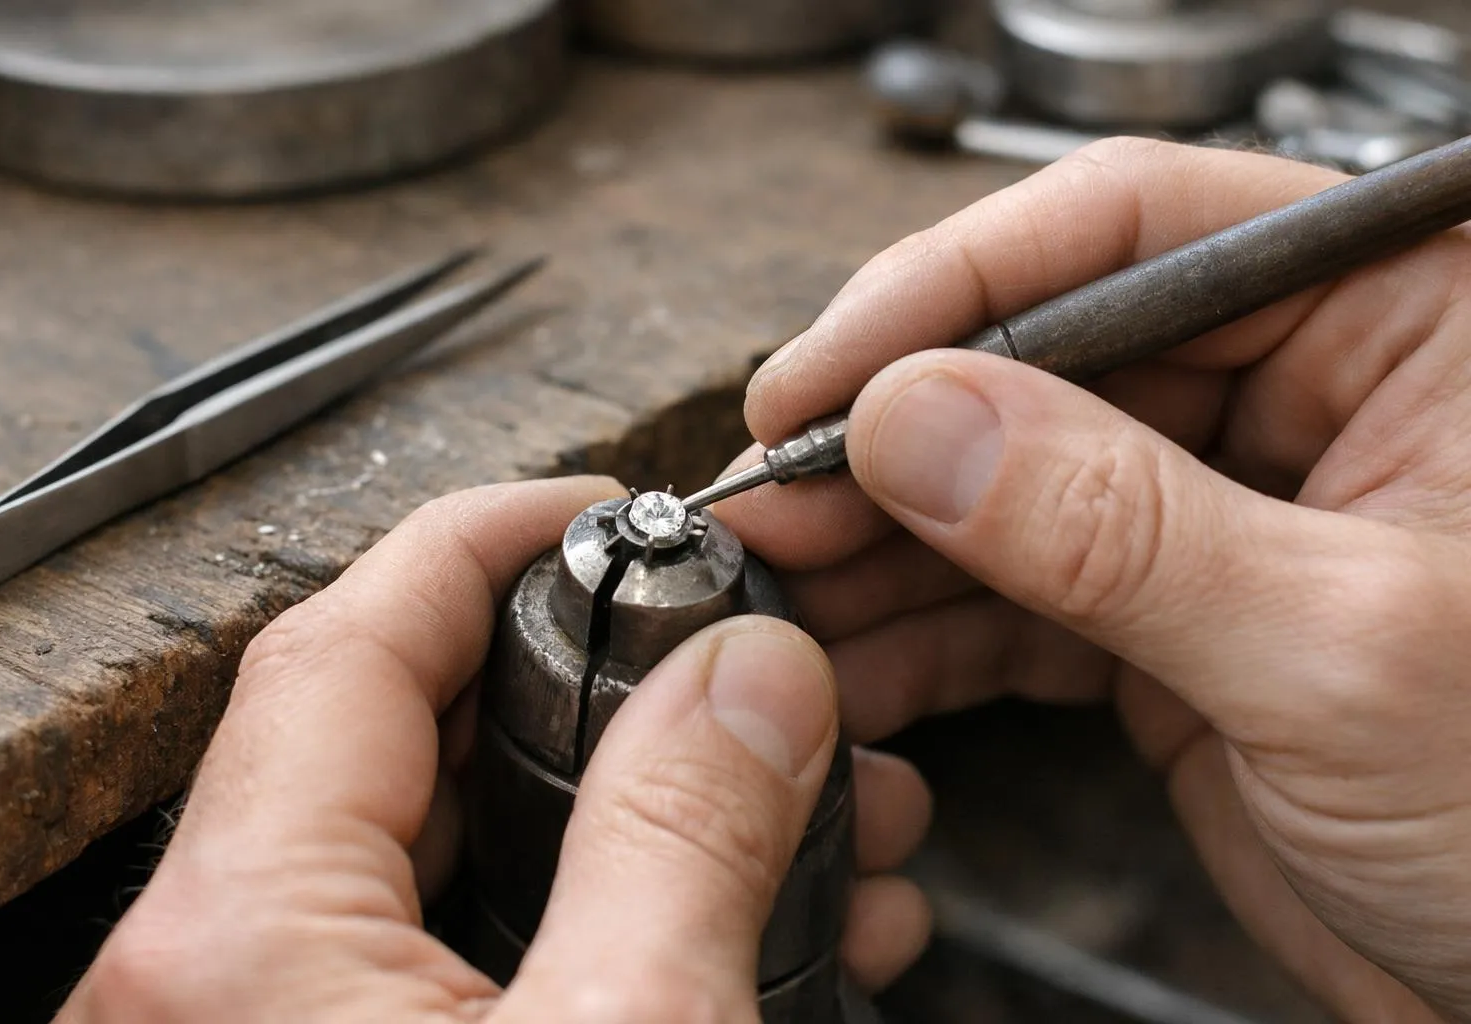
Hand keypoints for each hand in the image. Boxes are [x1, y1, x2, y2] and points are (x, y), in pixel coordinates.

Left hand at [55, 477, 932, 1022]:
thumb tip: (753, 678)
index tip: (604, 507)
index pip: (351, 637)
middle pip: (418, 735)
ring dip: (649, 818)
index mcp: (245, 940)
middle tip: (736, 670)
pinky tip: (756, 934)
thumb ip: (684, 840)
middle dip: (617, 692)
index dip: (490, 537)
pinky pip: (480, 950)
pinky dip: (616, 920)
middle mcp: (227, 977)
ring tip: (813, 822)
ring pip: (472, 851)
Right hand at [723, 138, 1470, 1022]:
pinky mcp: (1164, 618)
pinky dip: (922, 632)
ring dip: (883, 540)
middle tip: (775, 492)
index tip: (829, 372)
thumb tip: (922, 423)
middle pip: (1042, 357)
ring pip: (1005, 482)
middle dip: (892, 437)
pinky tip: (853, 657)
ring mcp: (1219, 507)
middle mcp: (1303, 390)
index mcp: (1406, 319)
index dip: (956, 287)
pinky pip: (1013, 596)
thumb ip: (1118, 527)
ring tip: (784, 581)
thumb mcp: (1340, 650)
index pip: (1139, 232)